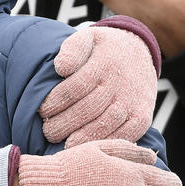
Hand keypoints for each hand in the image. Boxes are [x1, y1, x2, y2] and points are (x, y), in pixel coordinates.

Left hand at [40, 25, 157, 146]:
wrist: (139, 52)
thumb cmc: (103, 49)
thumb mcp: (88, 38)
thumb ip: (73, 49)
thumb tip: (61, 68)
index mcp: (104, 63)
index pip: (75, 87)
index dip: (56, 102)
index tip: (41, 111)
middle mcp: (120, 84)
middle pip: (88, 109)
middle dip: (64, 124)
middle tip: (48, 132)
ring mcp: (133, 102)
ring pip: (105, 125)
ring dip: (81, 138)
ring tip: (63, 144)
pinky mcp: (143, 117)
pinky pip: (124, 136)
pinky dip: (104, 143)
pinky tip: (87, 147)